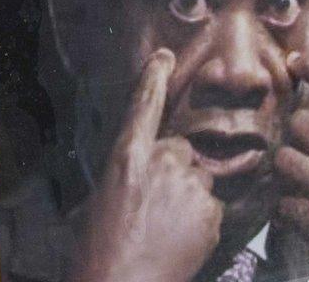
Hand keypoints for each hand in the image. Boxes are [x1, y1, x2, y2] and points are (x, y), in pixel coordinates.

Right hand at [69, 51, 222, 281]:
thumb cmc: (96, 252)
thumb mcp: (95, 203)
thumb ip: (119, 178)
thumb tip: (131, 179)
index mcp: (126, 157)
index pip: (143, 105)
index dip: (154, 77)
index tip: (164, 57)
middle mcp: (162, 163)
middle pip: (179, 149)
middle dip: (174, 170)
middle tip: (157, 204)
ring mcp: (190, 187)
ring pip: (199, 180)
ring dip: (189, 197)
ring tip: (167, 228)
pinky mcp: (212, 213)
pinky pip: (213, 208)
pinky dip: (201, 222)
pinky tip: (180, 241)